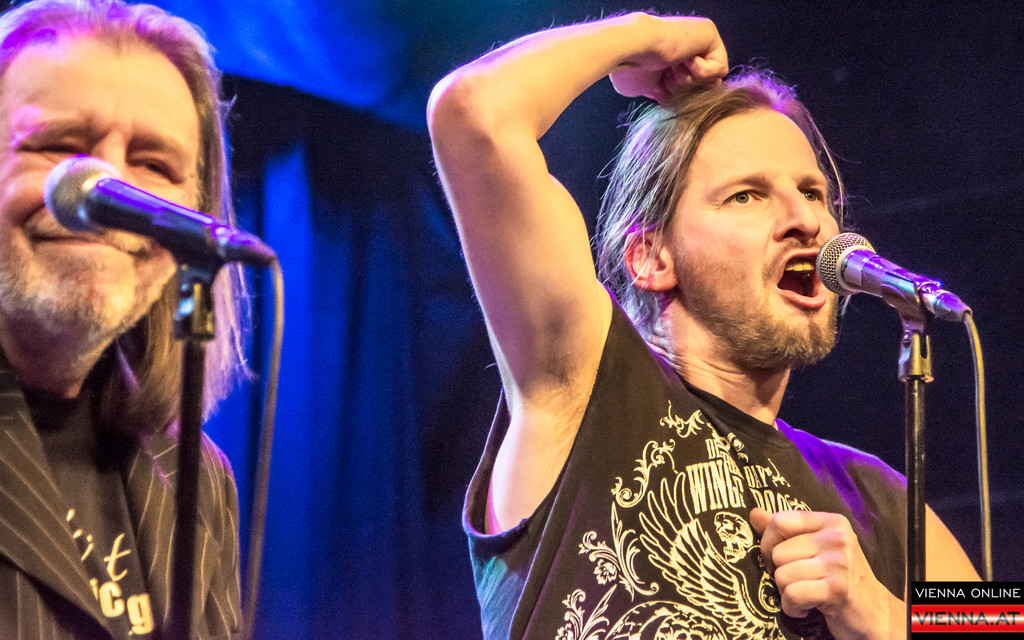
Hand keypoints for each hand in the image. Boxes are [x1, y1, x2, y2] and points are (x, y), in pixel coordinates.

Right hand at [608, 14, 727, 103]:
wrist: (631, 50)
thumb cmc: (630, 68)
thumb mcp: (650, 87)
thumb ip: (667, 92)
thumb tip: (677, 103)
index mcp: (671, 55)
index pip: (688, 86)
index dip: (676, 94)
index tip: (661, 86)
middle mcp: (687, 45)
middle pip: (702, 85)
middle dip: (684, 89)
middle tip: (667, 78)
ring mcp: (700, 39)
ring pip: (712, 79)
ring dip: (690, 80)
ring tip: (673, 68)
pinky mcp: (710, 35)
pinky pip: (720, 69)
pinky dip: (701, 71)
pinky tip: (684, 59)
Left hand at [750, 507, 901, 638]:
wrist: (874, 612)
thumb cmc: (840, 578)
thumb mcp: (816, 547)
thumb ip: (786, 531)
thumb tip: (755, 514)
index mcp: (831, 522)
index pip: (780, 521)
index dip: (769, 543)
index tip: (779, 559)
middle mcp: (837, 538)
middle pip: (777, 553)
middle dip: (780, 573)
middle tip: (800, 582)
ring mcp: (838, 564)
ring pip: (782, 575)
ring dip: (787, 593)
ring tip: (806, 594)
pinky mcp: (837, 590)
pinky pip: (792, 594)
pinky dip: (793, 607)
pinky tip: (807, 608)